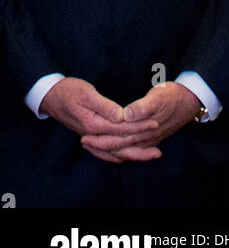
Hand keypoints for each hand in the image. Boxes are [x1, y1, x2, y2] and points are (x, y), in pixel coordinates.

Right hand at [40, 77, 161, 162]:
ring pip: (114, 153)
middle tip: (158, 151)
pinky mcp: (90, 137)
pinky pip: (106, 152)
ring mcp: (91, 138)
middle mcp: (92, 135)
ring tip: (149, 156)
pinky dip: (118, 156)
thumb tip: (121, 115)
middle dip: (140, 148)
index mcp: (93, 124)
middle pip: (120, 146)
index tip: (155, 124)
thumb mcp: (86, 93)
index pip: (121, 129)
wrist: (50, 97)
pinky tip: (128, 156)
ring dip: (132, 155)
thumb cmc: (68, 91)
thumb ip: (104, 106)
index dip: (139, 127)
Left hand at [81, 82, 201, 161]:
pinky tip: (115, 147)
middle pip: (119, 148)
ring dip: (109, 149)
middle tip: (83, 142)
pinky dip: (120, 149)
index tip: (84, 136)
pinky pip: (132, 148)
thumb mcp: (158, 96)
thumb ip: (142, 107)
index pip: (118, 141)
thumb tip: (126, 115)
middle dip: (100, 146)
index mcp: (144, 131)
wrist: (191, 100)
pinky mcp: (151, 137)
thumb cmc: (173, 96)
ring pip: (125, 150)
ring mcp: (148, 140)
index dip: (100, 140)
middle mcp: (145, 139)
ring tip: (93, 145)